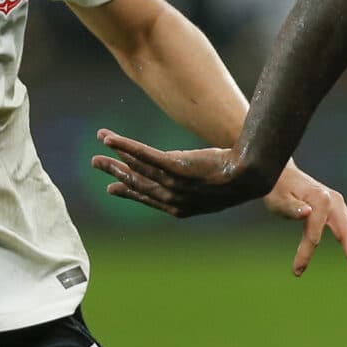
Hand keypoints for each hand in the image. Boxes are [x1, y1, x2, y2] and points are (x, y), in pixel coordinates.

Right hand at [92, 130, 267, 217]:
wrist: (251, 174)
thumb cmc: (235, 178)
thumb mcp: (208, 185)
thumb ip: (189, 182)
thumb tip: (180, 171)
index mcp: (180, 207)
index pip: (147, 197)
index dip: (128, 192)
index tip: (112, 189)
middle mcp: (173, 198)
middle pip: (136, 182)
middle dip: (115, 171)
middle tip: (95, 162)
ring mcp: (174, 183)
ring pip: (137, 166)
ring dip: (117, 153)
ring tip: (100, 140)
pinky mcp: (176, 167)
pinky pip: (145, 155)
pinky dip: (125, 146)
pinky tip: (111, 138)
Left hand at [264, 166, 346, 277]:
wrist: (284, 174)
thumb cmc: (278, 189)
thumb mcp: (279, 199)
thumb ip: (292, 208)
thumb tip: (306, 213)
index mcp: (320, 200)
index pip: (314, 233)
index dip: (306, 253)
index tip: (296, 270)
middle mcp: (335, 203)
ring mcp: (341, 206)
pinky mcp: (341, 211)